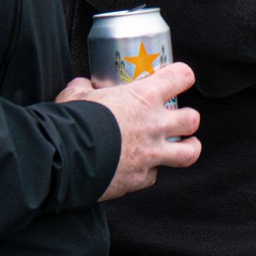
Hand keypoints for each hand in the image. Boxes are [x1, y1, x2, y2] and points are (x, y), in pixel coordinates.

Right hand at [56, 62, 200, 200]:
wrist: (63, 159)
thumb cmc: (72, 122)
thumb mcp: (77, 94)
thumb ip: (86, 87)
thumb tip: (84, 85)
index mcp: (144, 97)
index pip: (181, 77)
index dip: (182, 76)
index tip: (179, 80)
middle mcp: (155, 125)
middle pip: (192, 119)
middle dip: (188, 119)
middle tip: (177, 120)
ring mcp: (151, 154)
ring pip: (189, 153)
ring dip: (188, 149)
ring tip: (182, 147)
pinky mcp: (140, 179)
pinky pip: (152, 176)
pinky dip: (147, 173)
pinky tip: (137, 168)